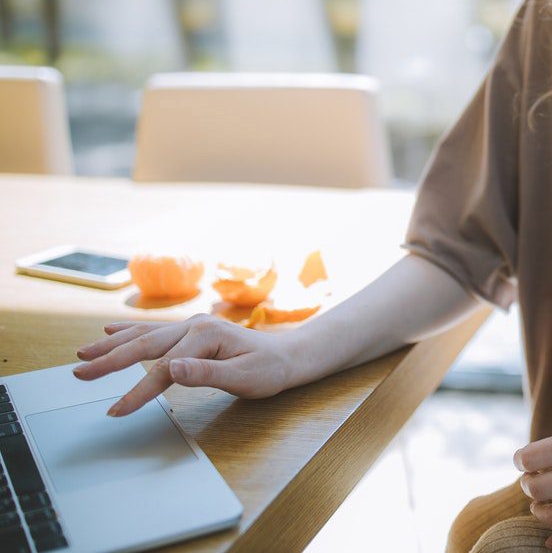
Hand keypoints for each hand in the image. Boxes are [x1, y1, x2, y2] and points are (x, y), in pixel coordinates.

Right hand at [73, 314, 297, 416]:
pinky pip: (153, 331)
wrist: (287, 357)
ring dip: (112, 345)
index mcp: (206, 335)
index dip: (138, 392)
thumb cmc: (269, 370)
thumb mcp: (245, 378)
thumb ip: (208, 374)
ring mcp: (192, 326)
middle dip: (109, 360)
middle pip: (144, 345)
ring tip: (82, 354)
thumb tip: (172, 369)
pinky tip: (109, 331)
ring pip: (144, 335)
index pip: (163, 369)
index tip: (115, 411)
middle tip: (79, 373)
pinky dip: (128, 332)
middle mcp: (195, 326)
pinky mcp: (191, 332)